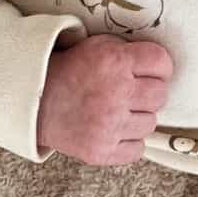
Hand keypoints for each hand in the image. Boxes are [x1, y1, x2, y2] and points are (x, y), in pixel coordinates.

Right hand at [35, 34, 173, 164]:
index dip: (160, 67)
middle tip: (132, 92)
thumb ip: (130, 50)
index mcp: (115, 62)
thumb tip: (160, 63)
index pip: (161, 62)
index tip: (152, 71)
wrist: (36, 103)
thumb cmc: (72, 72)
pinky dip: (129, 142)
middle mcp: (115, 93)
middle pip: (160, 95)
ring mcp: (109, 125)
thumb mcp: (99, 46)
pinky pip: (138, 149)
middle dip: (149, 92)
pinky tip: (115, 130)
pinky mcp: (101, 151)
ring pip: (150, 123)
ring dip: (138, 118)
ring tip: (118, 111)